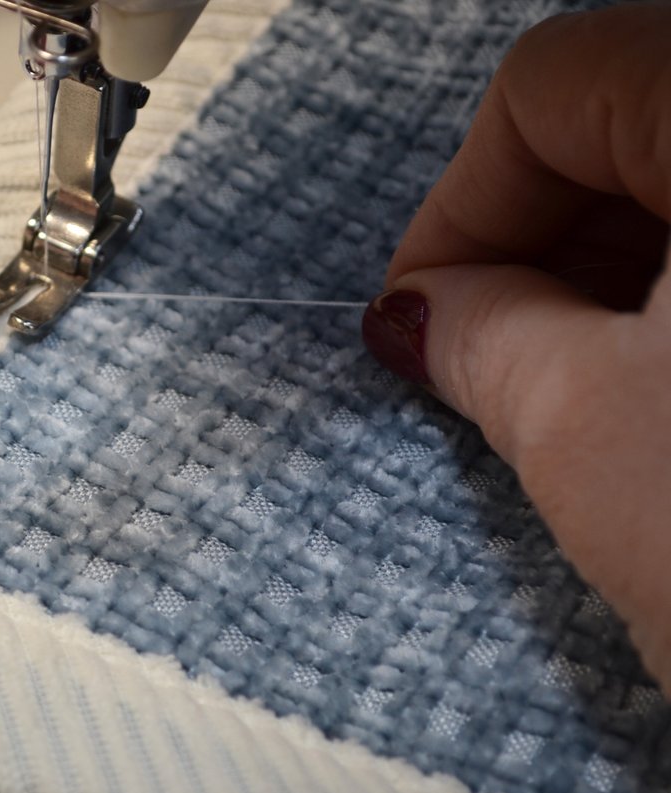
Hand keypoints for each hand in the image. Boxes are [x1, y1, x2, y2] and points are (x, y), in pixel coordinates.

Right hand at [362, 5, 670, 689]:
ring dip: (618, 277)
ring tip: (577, 389)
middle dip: (536, 245)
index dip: (460, 204)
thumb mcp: (591, 431)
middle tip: (485, 354)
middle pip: (635, 123)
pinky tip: (670, 389)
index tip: (423, 307)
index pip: (553, 86)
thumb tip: (422, 312)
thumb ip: (478, 335)